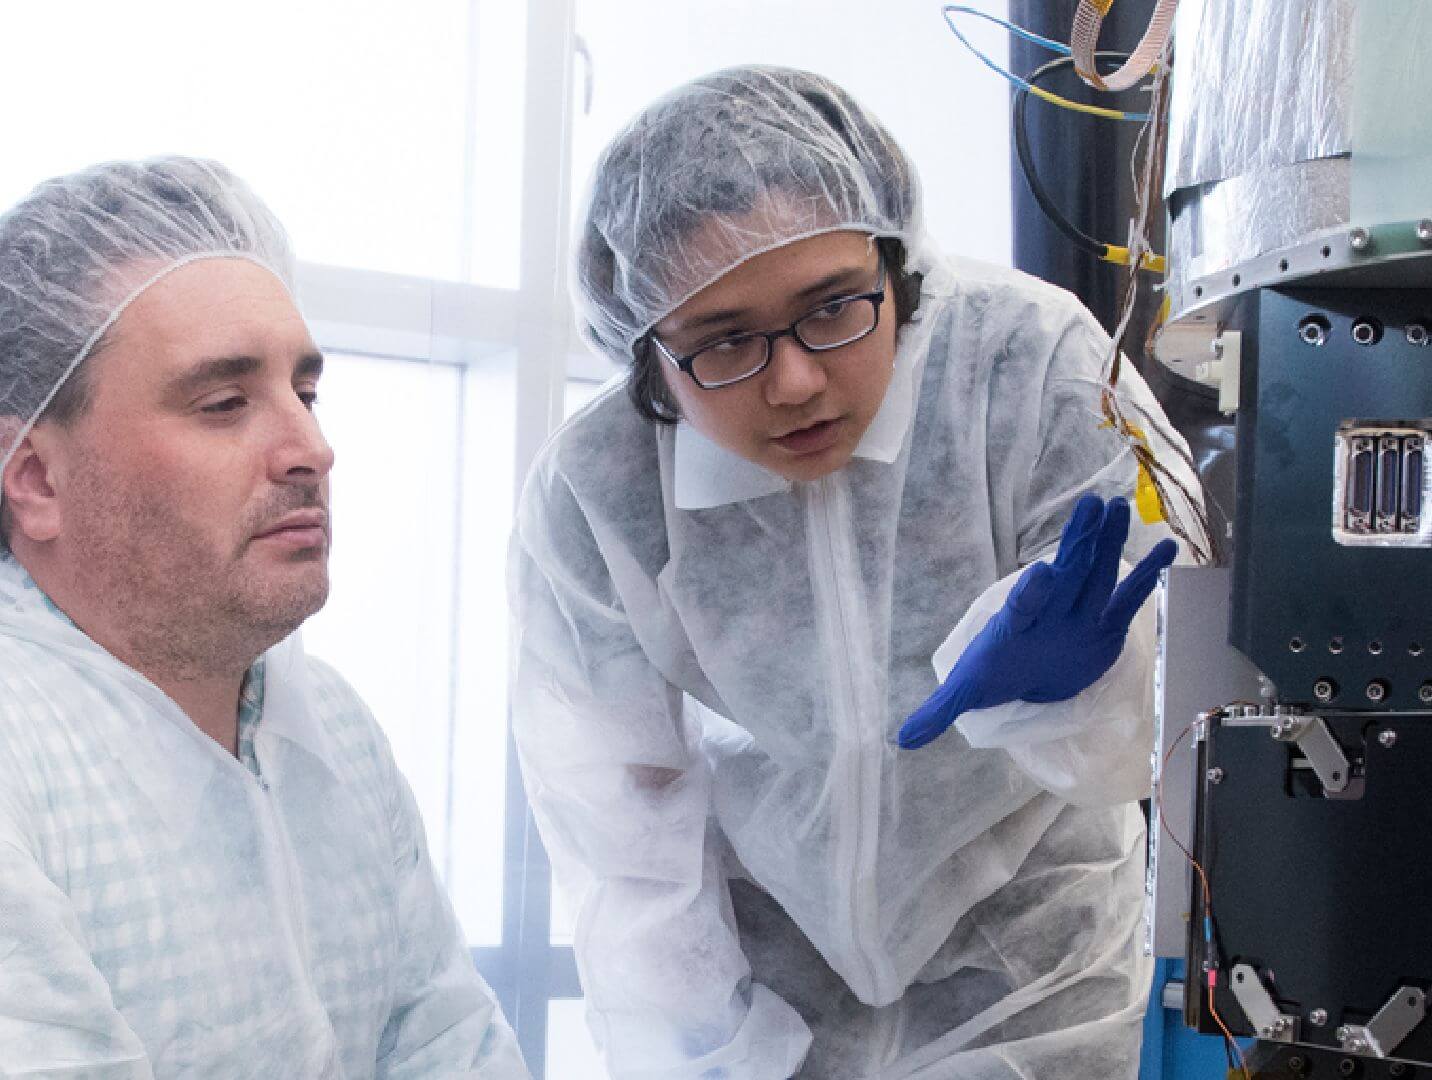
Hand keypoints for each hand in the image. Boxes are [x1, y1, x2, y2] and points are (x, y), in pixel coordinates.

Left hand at [898, 493, 1176, 749]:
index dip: (1031, 592)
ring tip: (1118, 507)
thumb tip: (902, 739)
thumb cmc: (994, 674)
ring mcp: (1078, 614)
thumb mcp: (967, 691)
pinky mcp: (1103, 625)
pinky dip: (1146, 579)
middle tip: (1092, 506)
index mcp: (1016, 626)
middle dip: (1078, 543)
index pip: (1023, 606)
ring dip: (1107, 543)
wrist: (1021, 677)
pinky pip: (1127, 599)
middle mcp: (1050, 613)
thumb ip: (939, 710)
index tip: (1040, 572)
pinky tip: (1167, 548)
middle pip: (1066, 575)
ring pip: (1094, 574)